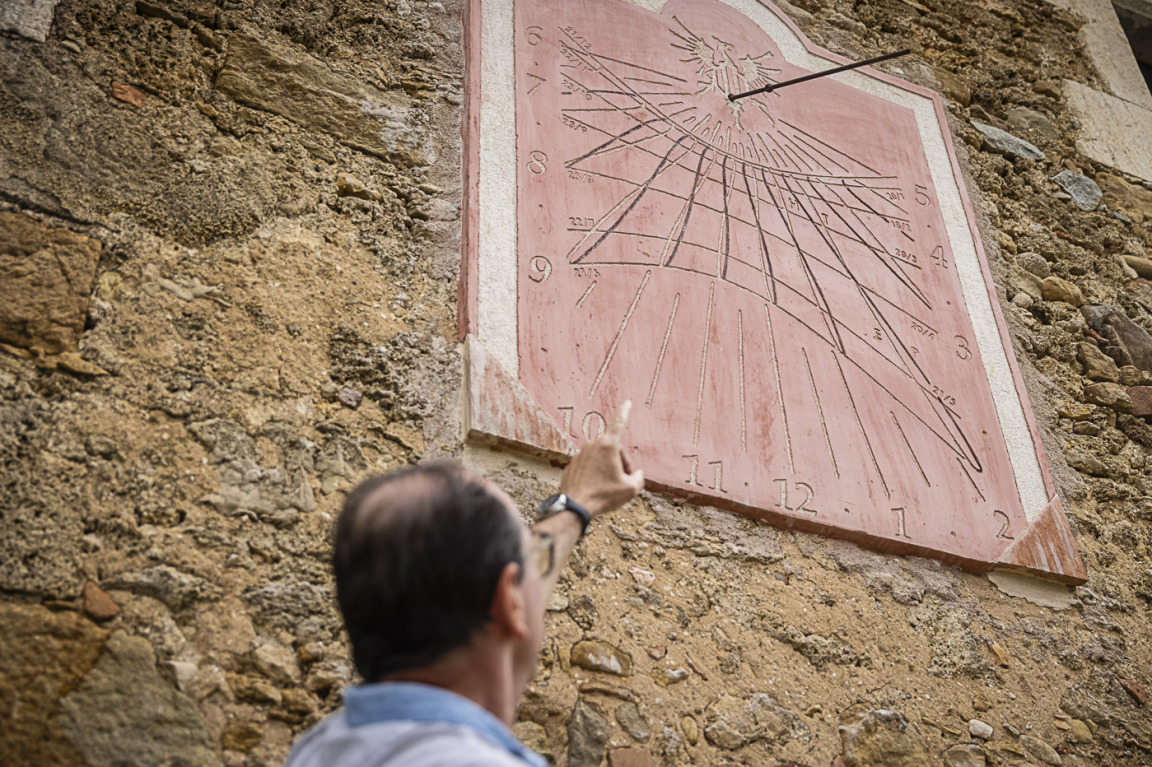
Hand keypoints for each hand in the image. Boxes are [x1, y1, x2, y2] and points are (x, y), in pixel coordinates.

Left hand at [559, 400, 643, 516]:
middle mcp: (593, 446)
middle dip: (622, 463)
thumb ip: (638, 478)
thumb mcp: (631, 489)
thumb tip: (637, 474)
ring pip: (601, 459)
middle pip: (614, 450)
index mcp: (608, 446)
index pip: (619, 424)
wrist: (575, 506)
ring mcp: (580, 455)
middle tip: (624, 481)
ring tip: (608, 489)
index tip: (626, 402)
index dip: (624, 412)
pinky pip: (589, 467)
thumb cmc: (604, 496)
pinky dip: (595, 476)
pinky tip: (595, 490)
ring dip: (608, 470)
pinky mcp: (572, 465)